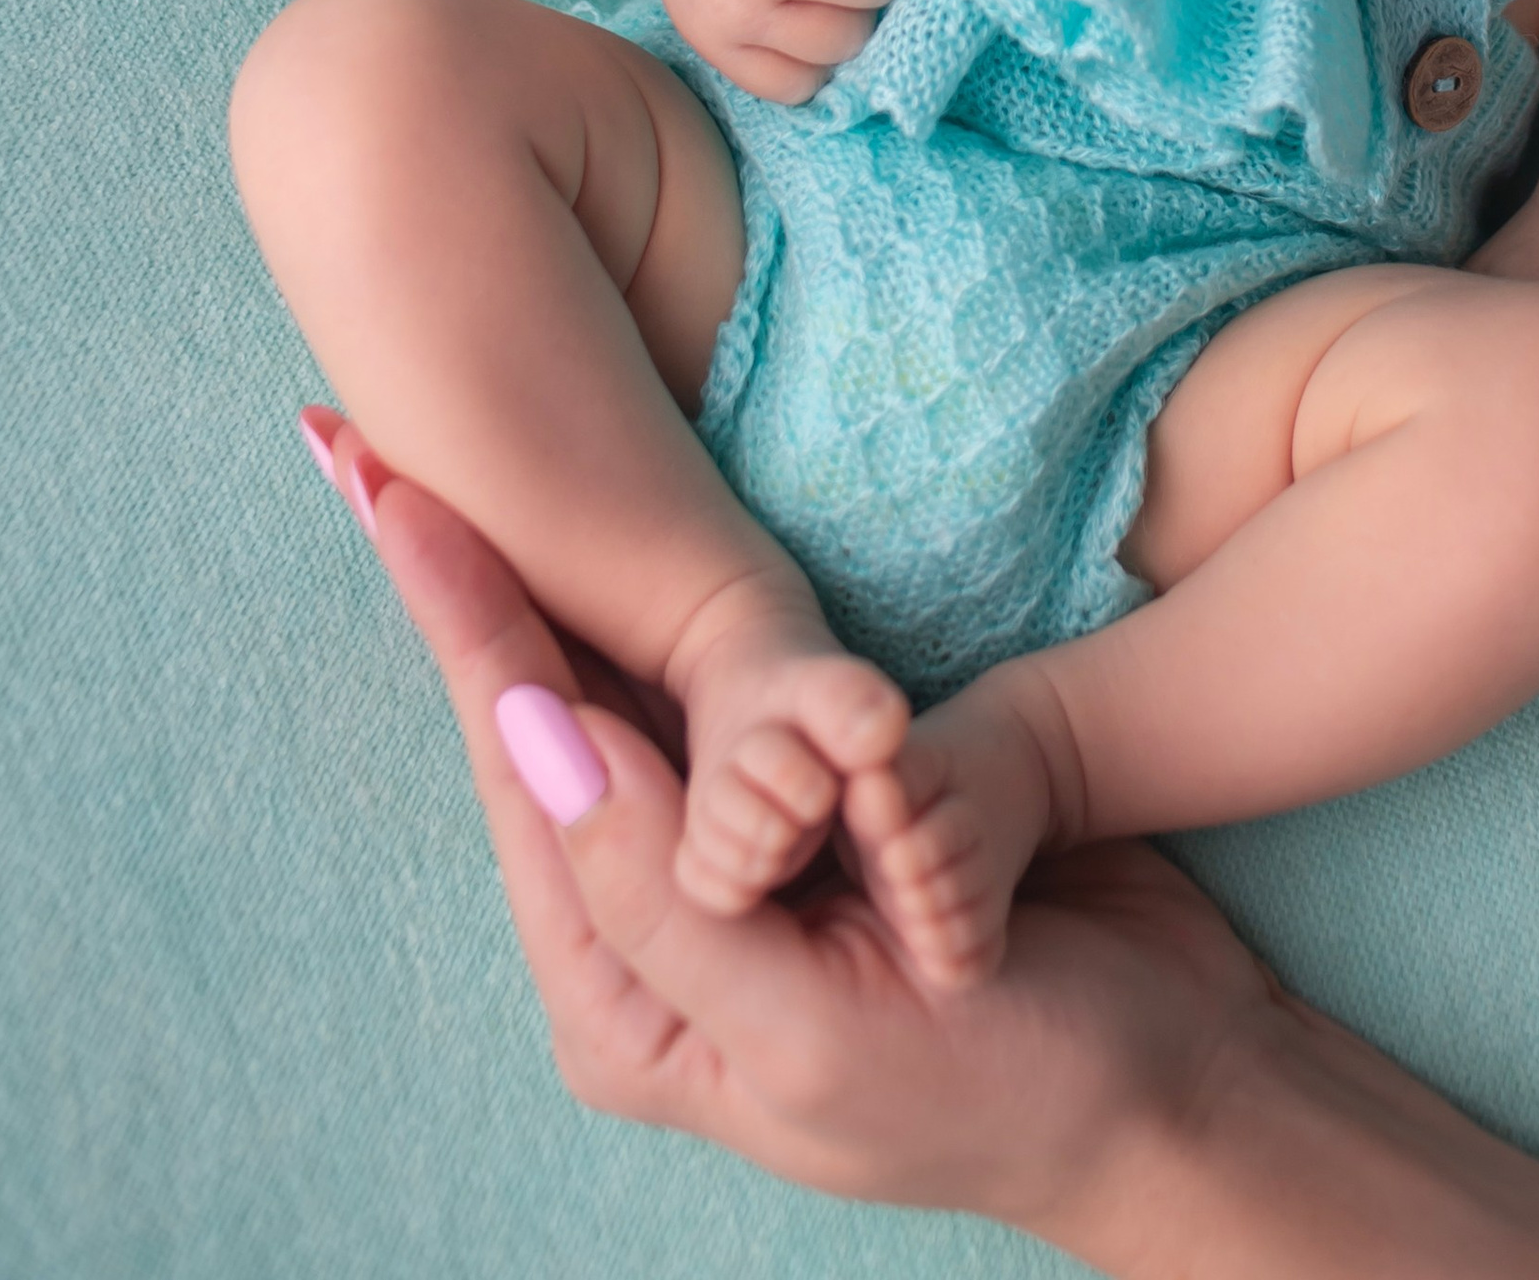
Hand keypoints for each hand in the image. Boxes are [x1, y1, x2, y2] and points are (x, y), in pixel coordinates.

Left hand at [319, 415, 1267, 1244]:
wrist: (1173, 1089)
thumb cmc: (1009, 1088)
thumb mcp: (815, 1026)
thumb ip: (663, 891)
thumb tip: (531, 733)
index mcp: (627, 998)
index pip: (520, 763)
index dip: (457, 612)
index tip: (389, 486)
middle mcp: (655, 931)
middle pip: (537, 717)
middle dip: (462, 582)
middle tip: (365, 449)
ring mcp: (734, 871)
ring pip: (618, 693)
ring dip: (541, 577)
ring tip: (438, 469)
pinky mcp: (814, 821)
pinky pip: (721, 695)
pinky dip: (651, 605)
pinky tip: (594, 540)